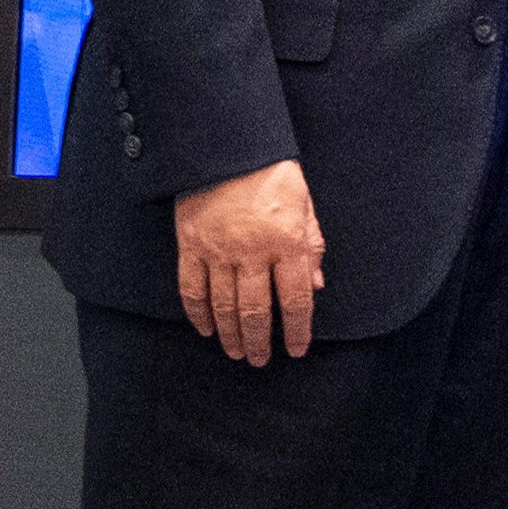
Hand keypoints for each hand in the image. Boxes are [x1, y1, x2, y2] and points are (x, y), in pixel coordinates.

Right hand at [174, 159, 326, 366]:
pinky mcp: (191, 246)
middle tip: (261, 360)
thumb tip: (316, 286)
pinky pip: (192, 288)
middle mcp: (252, 252)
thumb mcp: (305, 204)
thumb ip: (311, 245)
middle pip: (256, 309)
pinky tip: (205, 329)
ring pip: (224, 305)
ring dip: (230, 334)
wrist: (228, 147)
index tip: (296, 349)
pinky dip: (198, 312)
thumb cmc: (273, 174)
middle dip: (260, 340)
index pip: (294, 299)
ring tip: (236, 352)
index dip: (296, 329)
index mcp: (287, 242)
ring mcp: (218, 251)